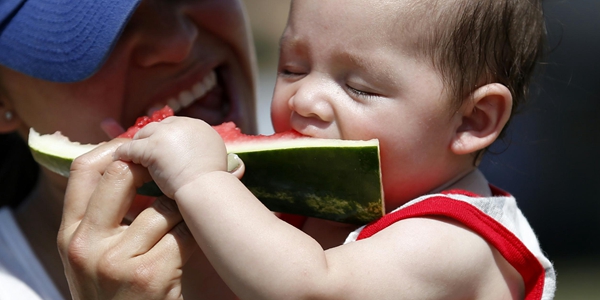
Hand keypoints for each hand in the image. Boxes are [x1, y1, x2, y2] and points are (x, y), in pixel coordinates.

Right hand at [58, 139, 196, 299]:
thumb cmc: (115, 289)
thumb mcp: (93, 252)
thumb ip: (102, 214)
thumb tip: (132, 162)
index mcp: (70, 233)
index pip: (83, 170)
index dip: (115, 149)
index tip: (138, 148)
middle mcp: (86, 245)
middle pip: (121, 176)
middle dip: (151, 172)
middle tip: (170, 177)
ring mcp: (116, 261)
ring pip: (162, 208)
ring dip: (180, 212)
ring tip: (184, 220)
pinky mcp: (150, 275)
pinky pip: (183, 235)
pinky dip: (192, 235)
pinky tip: (192, 242)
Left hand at [115, 116, 227, 198]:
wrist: (209, 190)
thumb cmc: (217, 186)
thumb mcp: (222, 167)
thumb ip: (218, 161)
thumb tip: (238, 168)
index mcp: (201, 129)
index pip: (176, 127)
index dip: (165, 138)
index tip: (158, 149)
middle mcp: (185, 125)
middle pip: (157, 127)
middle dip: (147, 139)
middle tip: (138, 153)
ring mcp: (167, 134)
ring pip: (142, 136)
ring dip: (134, 147)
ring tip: (125, 158)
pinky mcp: (152, 146)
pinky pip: (131, 149)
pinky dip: (124, 155)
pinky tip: (118, 163)